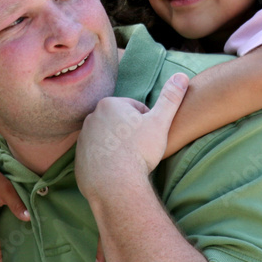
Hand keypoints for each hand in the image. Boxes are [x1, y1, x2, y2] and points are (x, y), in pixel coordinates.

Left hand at [76, 73, 188, 199]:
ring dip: (119, 146)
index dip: (148, 123)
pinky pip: (98, 156)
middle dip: (131, 133)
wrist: (116, 186)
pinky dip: (107, 161)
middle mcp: (91, 118)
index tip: (150, 137)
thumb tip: (182, 75)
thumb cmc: (139, 151)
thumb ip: (171, 97)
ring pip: (109, 139)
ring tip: (130, 161)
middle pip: (120, 123)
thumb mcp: (160, 122)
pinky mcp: (79, 159)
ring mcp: (83, 139)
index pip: (135, 109)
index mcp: (110, 104)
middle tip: (142, 150)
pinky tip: (118, 171)